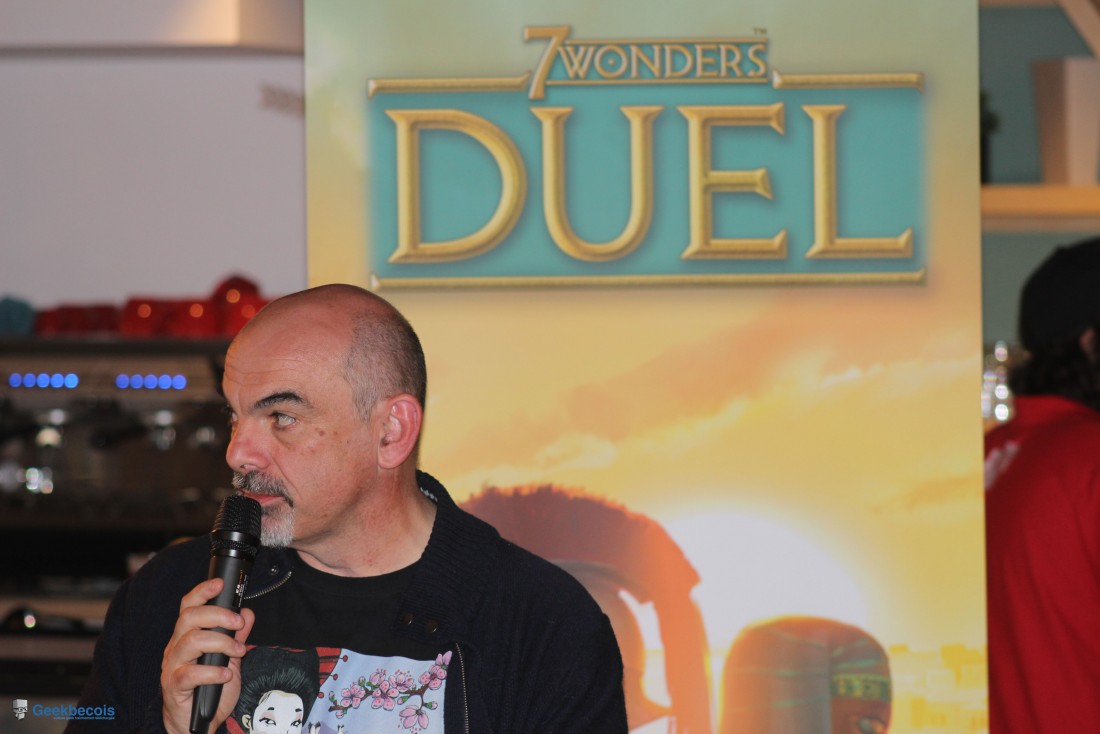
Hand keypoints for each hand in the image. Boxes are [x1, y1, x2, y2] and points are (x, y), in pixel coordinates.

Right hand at [160, 578, 255, 733]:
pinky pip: (189, 674)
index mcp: (188, 636)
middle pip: (189, 618)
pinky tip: (225, 675)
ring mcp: (173, 666)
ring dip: (220, 643)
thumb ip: (237, 636)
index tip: (221, 584)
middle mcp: (177, 647)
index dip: (202, 591)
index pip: (189, 607)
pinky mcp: (174, 686)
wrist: (196, 723)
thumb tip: (248, 613)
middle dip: (218, 615)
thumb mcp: (230, 659)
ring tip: (237, 652)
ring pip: (190, 641)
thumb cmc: (210, 689)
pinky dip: (211, 672)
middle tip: (238, 624)